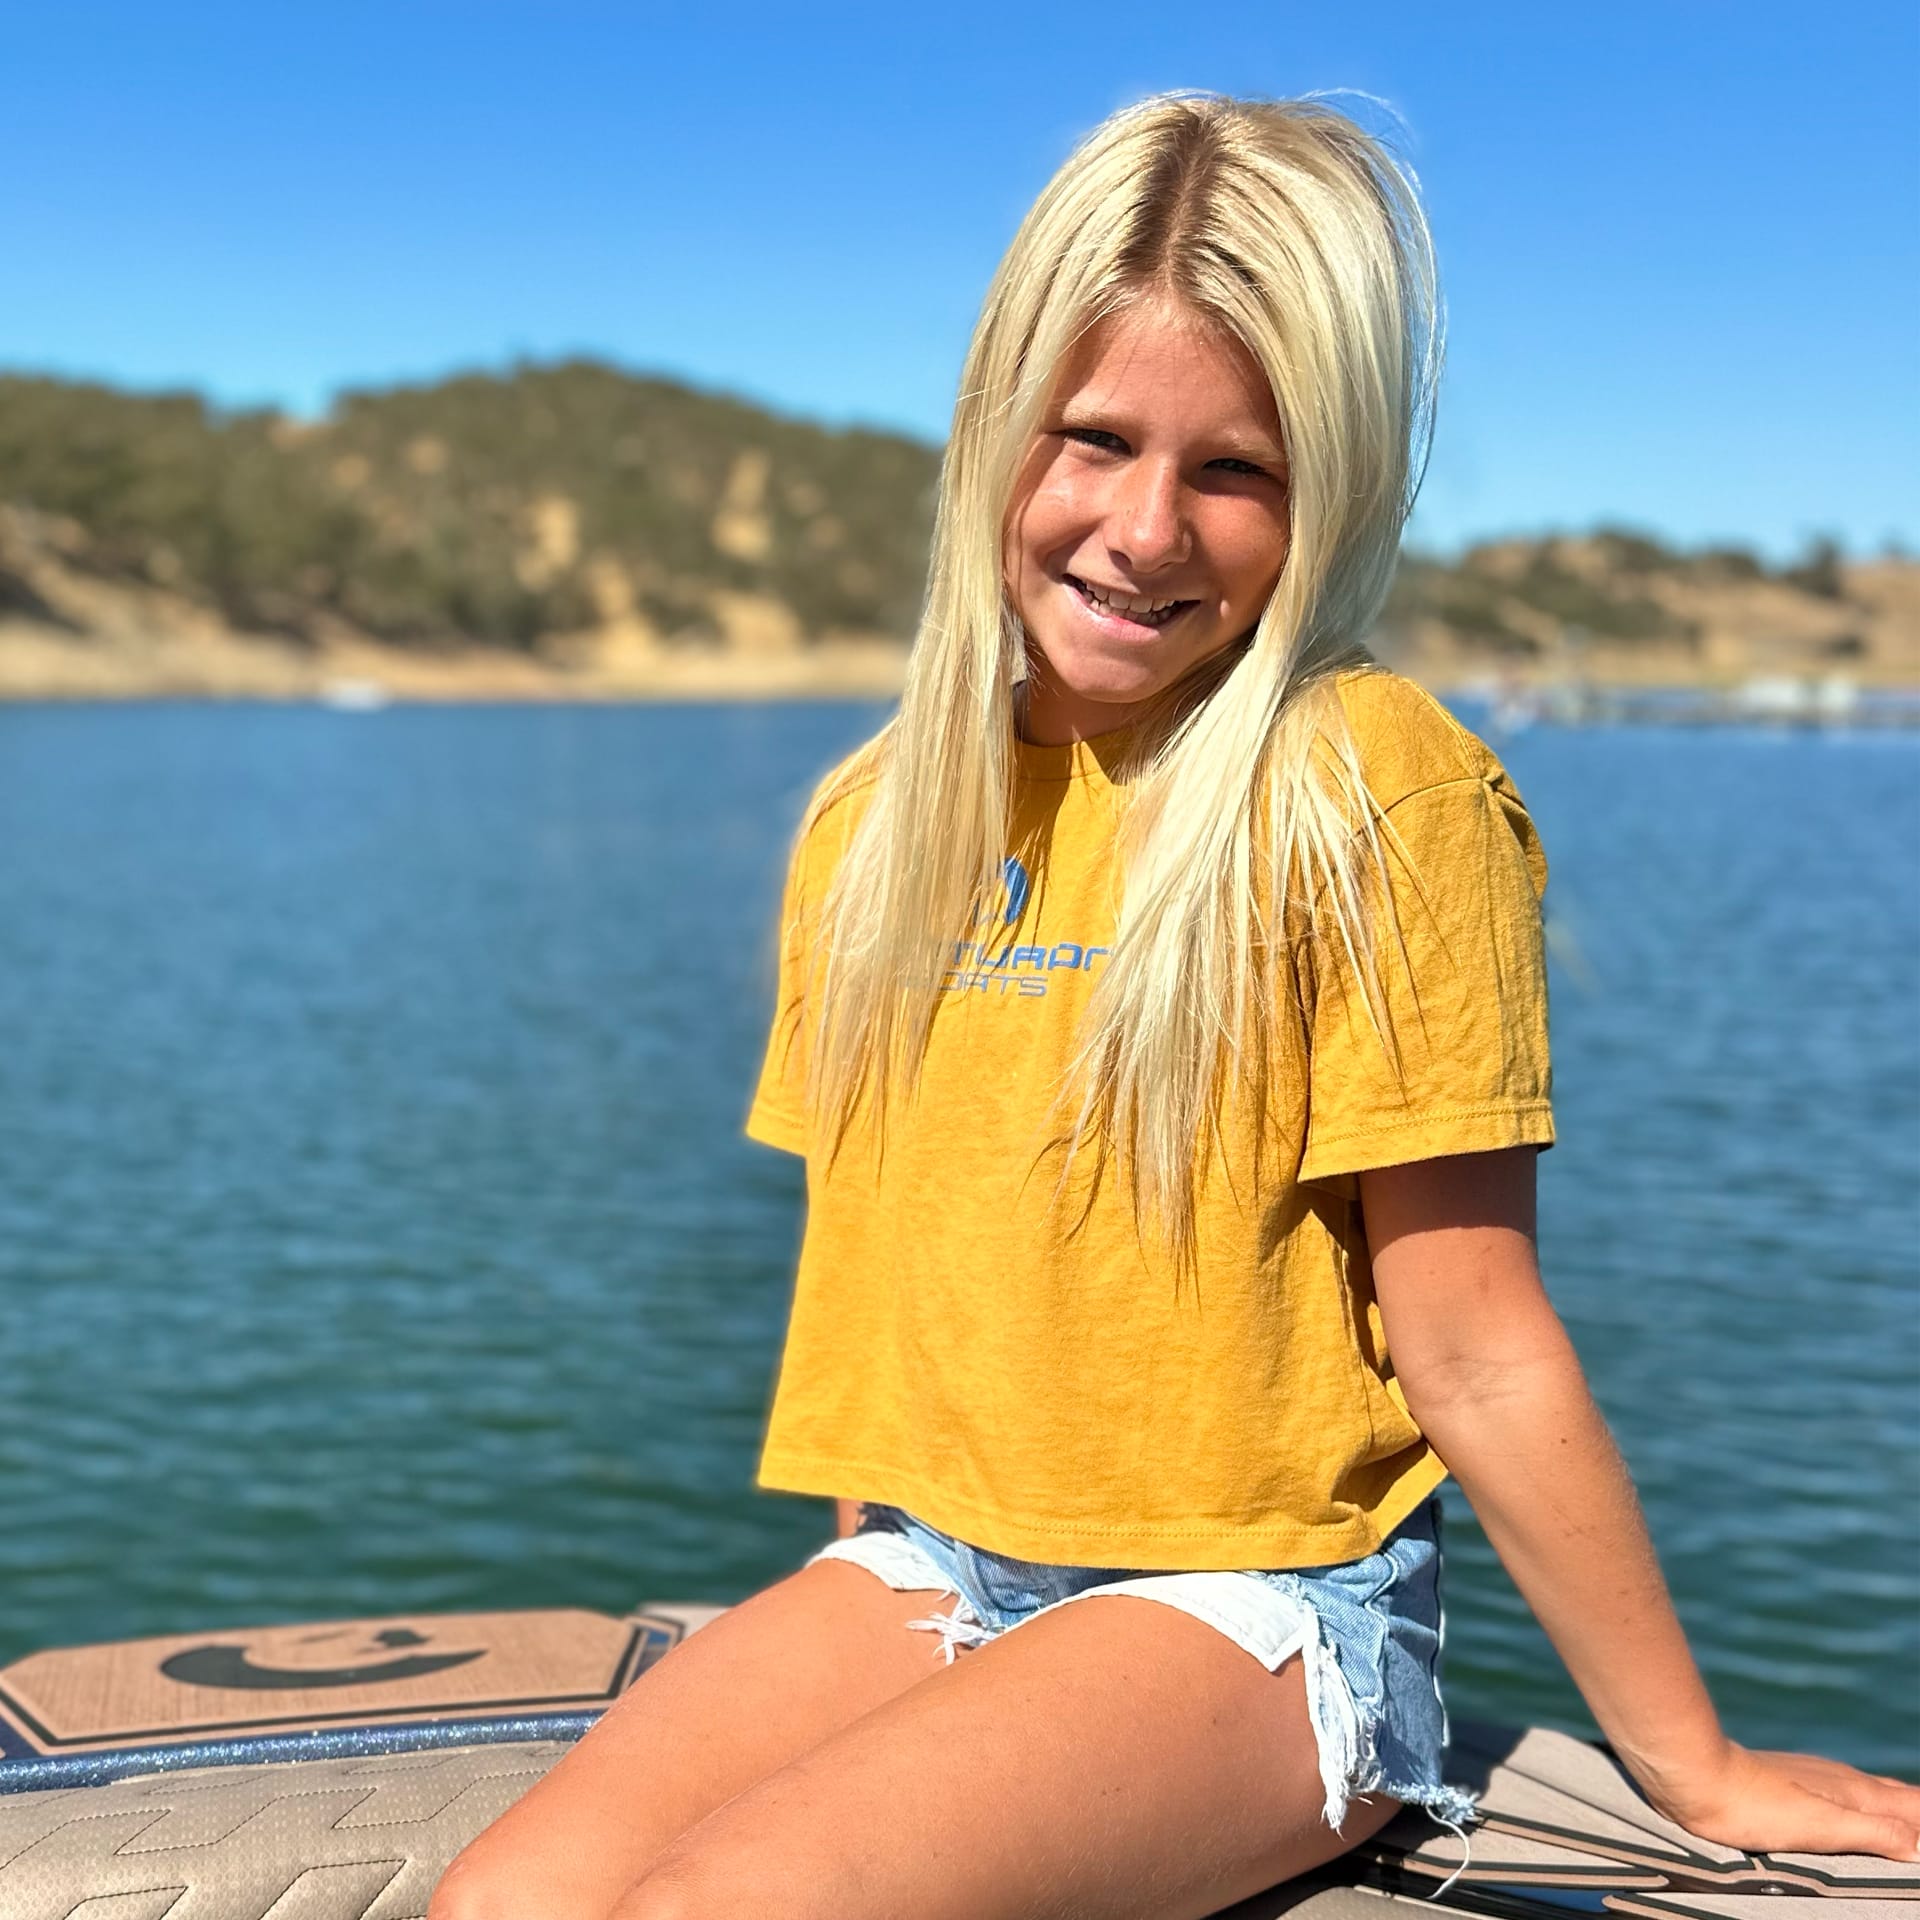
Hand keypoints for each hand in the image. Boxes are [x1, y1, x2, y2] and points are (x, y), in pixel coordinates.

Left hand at [1644, 1741, 1919, 1861]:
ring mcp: (1815, 1781)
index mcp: (1856, 1792)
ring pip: (1871, 1793)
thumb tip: (1919, 1845)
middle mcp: (1841, 1781)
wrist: (1698, 1777)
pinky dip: (1866, 1809)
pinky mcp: (1791, 1788)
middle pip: (1897, 1796)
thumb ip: (1875, 1832)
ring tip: (1907, 1826)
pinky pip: (1843, 1797)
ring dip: (1897, 1810)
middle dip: (1917, 1812)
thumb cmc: (1758, 1806)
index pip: (1913, 1804)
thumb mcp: (1823, 1825)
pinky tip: (1854, 1815)